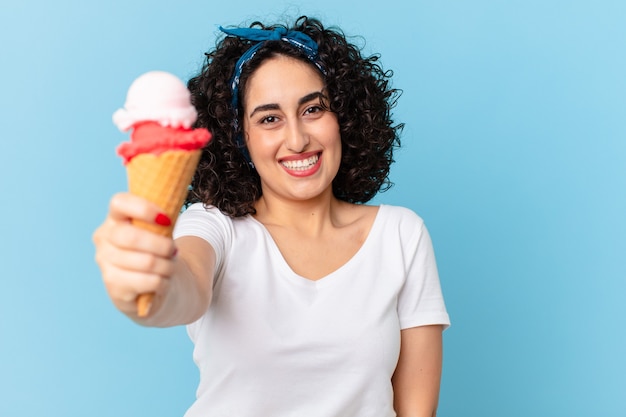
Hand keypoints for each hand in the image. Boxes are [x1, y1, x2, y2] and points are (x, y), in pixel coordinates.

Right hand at [93, 193, 177, 316]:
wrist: (151, 285)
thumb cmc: (155, 251)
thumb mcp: (158, 231)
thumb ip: (159, 221)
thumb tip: (166, 219)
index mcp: (114, 218)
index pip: (119, 203)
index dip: (144, 209)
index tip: (166, 220)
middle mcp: (103, 239)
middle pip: (132, 237)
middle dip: (163, 245)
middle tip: (174, 250)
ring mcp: (105, 263)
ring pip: (146, 262)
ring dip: (167, 266)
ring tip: (170, 266)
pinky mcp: (114, 287)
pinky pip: (148, 281)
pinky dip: (163, 281)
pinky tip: (163, 280)